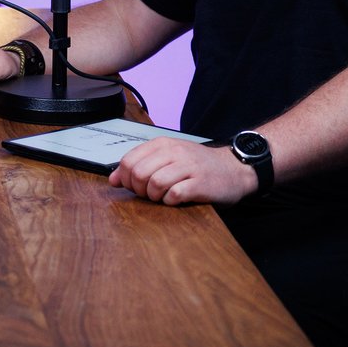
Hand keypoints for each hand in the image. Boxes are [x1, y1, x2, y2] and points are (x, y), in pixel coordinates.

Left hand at [108, 138, 257, 205]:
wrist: (234, 169)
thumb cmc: (198, 165)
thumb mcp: (168, 158)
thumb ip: (140, 164)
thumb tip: (113, 179)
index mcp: (163, 144)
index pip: (129, 160)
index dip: (126, 178)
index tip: (133, 186)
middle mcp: (174, 152)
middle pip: (139, 173)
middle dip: (138, 189)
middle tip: (148, 194)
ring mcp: (188, 167)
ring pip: (154, 183)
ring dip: (153, 196)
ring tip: (162, 197)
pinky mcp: (200, 184)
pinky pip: (174, 195)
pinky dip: (170, 201)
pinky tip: (175, 199)